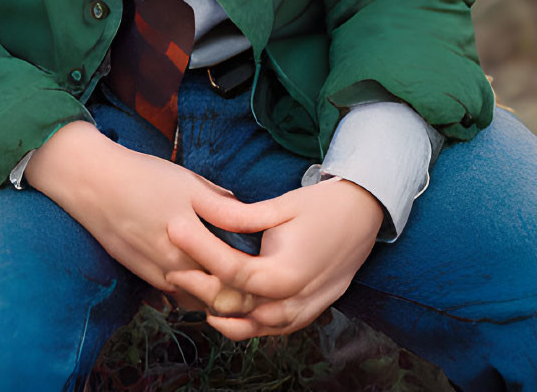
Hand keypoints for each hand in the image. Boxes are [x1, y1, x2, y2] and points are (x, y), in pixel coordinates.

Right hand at [23, 121, 256, 311]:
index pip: (231, 274)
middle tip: (251, 277)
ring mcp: (154, 273)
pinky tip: (197, 274)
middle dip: (235, 288)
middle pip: (214, 293)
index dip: (250, 275)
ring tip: (227, 277)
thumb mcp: (188, 183)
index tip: (264, 266)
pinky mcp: (139, 274)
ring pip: (193, 297)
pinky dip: (188, 289)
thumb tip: (249, 214)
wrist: (93, 183)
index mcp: (191, 240)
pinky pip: (172, 292)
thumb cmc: (144, 177)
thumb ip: (220, 204)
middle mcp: (174, 265)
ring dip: (210, 292)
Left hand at [165, 176, 385, 338]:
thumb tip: (201, 208)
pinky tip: (221, 312)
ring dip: (216, 311)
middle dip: (198, 285)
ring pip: (247, 326)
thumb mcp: (282, 205)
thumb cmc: (324, 206)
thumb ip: (240, 215)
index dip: (198, 250)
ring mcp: (300, 313)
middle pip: (232, 304)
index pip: (229, 270)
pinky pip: (267, 331)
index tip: (173, 228)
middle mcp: (292, 301)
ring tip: (188, 291)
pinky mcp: (305, 315)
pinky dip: (241, 325)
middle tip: (170, 265)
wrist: (366, 216)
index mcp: (285, 273)